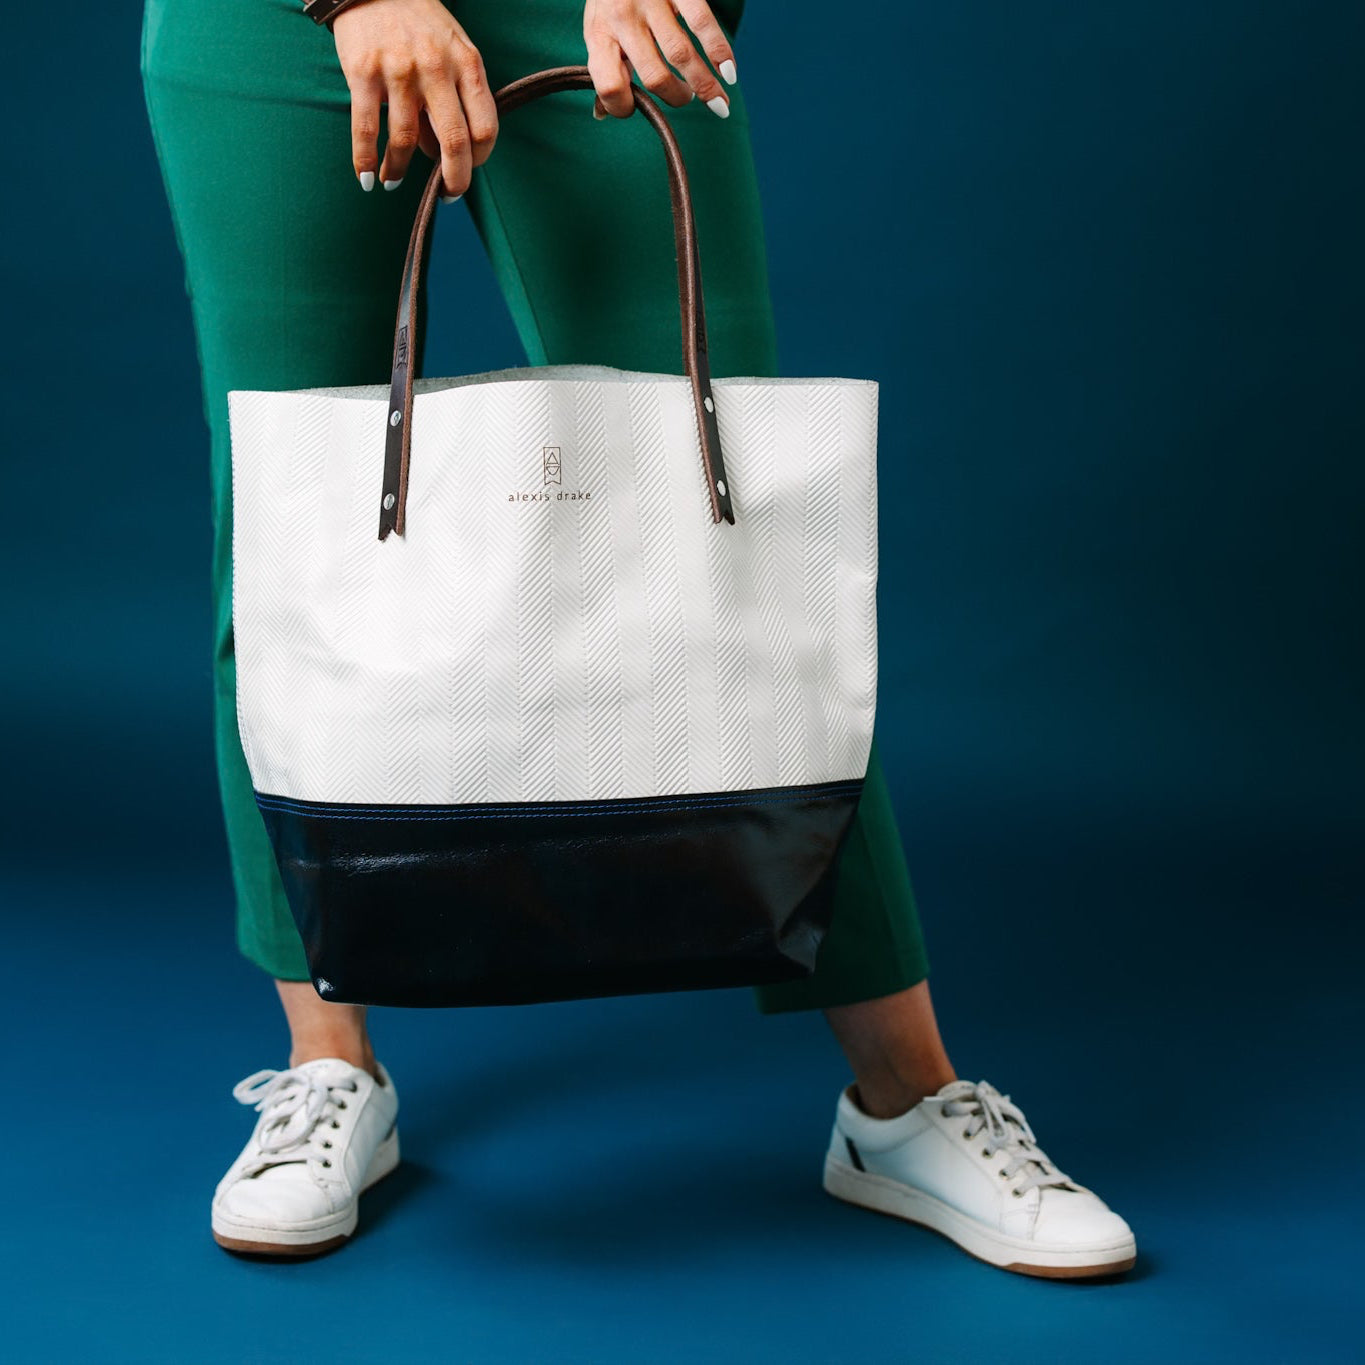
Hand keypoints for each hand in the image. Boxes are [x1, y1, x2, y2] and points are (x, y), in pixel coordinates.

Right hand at [331, 0, 497, 199]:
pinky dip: (365, 160)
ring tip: (393, 182)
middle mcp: (436, 68)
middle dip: (453, 180)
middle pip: (454, 142)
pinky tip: (367, 179)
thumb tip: (439, 152)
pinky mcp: (363, 72)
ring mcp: (399, 71)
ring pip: (405, 141)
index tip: (468, 170)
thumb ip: (456, 97)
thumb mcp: (453, 50)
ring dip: (399, 171)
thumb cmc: (419, 23)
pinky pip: (366, 128)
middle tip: (445, 196)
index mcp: (467, 64)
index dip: (480, 160)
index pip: (486, 128)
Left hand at [583, 0, 738, 120]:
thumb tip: (602, 114)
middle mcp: (623, 19)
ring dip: (705, 85)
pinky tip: (729, 73)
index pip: (609, 86)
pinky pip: (702, 23)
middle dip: (677, 97)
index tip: (638, 108)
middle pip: (654, 77)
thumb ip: (604, 68)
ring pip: (681, 55)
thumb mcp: (598, 29)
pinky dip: (720, 53)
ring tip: (717, 103)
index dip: (623, 108)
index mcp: (600, 35)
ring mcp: (651, 1)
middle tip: (686, 98)